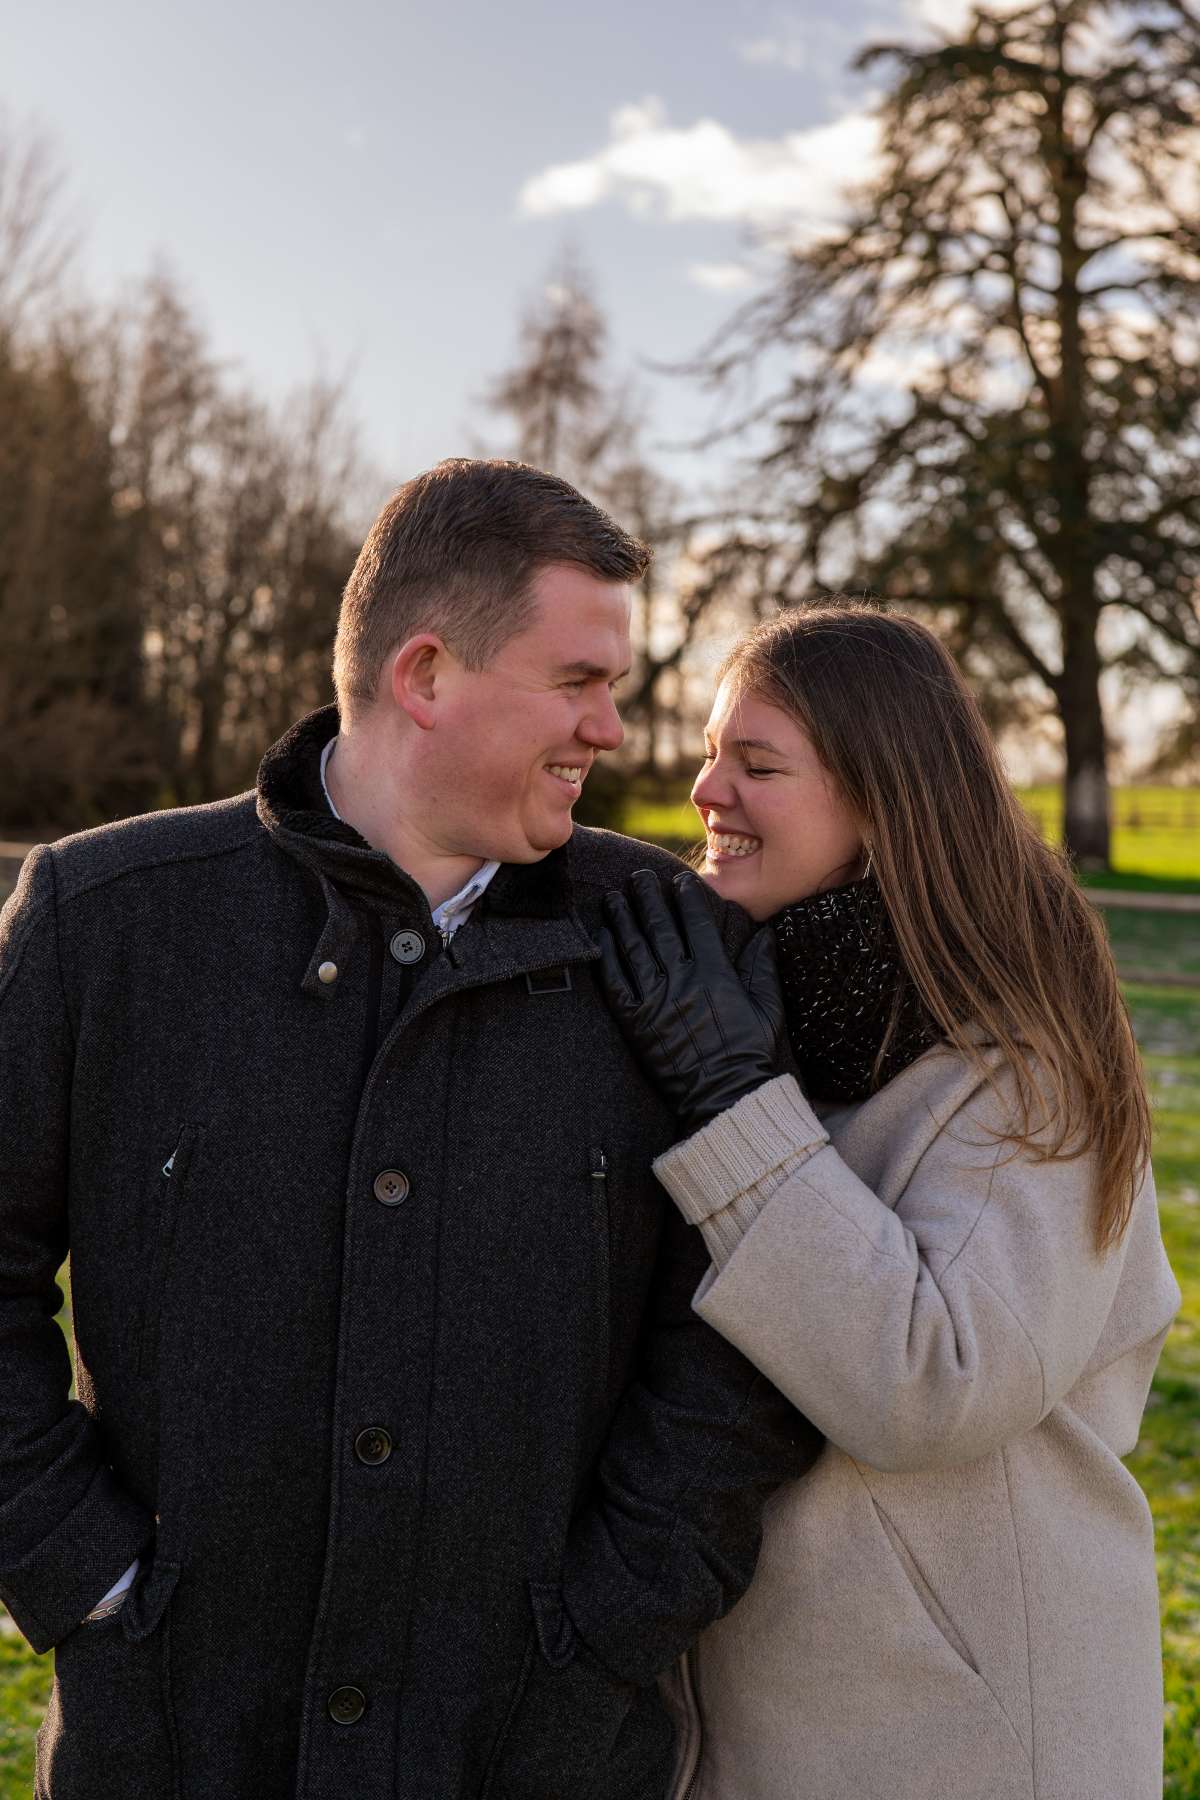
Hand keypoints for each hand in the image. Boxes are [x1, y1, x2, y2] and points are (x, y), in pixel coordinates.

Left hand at [599, 870, 788, 1132]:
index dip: (686, 898)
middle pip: (660, 928)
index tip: (678, 881)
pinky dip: (607, 955)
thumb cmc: (749, 1055)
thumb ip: (763, 968)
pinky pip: (616, 981)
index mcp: (715, 974)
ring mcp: (655, 1000)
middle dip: (648, 898)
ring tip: (614, 896)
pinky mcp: (635, 1021)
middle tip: (638, 877)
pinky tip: (601, 935)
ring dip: (622, 918)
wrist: (724, 1097)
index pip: (697, 924)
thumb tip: (766, 934)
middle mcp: (683, 981)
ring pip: (633, 947)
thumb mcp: (767, 1008)